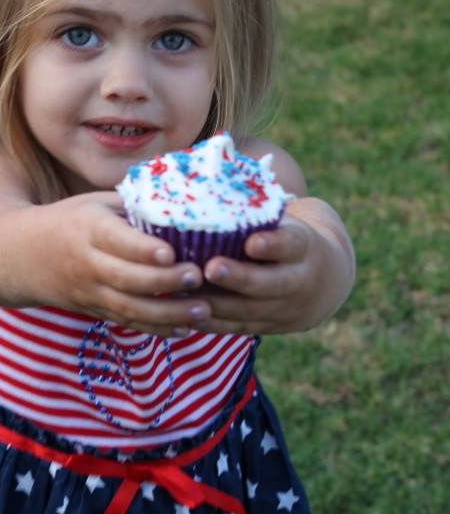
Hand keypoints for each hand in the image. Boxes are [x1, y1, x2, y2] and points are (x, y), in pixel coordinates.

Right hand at [36, 192, 211, 335]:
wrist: (21, 256)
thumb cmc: (68, 221)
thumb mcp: (93, 202)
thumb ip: (132, 205)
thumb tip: (181, 202)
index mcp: (87, 228)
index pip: (116, 240)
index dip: (142, 249)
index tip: (171, 252)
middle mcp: (86, 263)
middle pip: (126, 278)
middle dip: (164, 281)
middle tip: (198, 277)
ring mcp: (89, 292)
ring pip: (129, 308)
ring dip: (168, 313)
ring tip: (203, 310)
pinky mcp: (93, 311)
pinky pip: (126, 322)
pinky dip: (156, 328)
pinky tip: (184, 328)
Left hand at [199, 201, 354, 335]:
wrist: (326, 281)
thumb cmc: (289, 240)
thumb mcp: (286, 223)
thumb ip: (257, 214)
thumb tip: (207, 184)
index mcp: (303, 247)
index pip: (290, 244)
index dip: (272, 245)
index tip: (251, 242)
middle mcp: (299, 280)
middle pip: (270, 284)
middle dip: (239, 278)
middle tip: (210, 268)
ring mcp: (285, 308)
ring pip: (251, 310)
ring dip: (218, 304)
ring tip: (187, 293)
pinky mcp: (270, 326)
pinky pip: (240, 328)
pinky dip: (215, 323)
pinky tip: (190, 315)